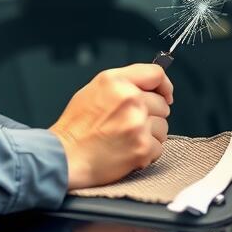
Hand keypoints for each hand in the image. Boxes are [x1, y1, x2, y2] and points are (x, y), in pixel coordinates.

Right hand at [48, 63, 172, 189]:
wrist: (65, 157)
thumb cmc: (75, 127)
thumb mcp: (93, 90)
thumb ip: (122, 84)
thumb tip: (149, 86)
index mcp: (116, 82)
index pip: (156, 74)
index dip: (164, 86)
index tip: (165, 95)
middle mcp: (129, 99)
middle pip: (162, 104)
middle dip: (151, 115)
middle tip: (129, 124)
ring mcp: (137, 124)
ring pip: (163, 127)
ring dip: (149, 135)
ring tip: (126, 139)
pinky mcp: (142, 147)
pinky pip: (159, 148)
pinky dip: (146, 152)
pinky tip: (127, 151)